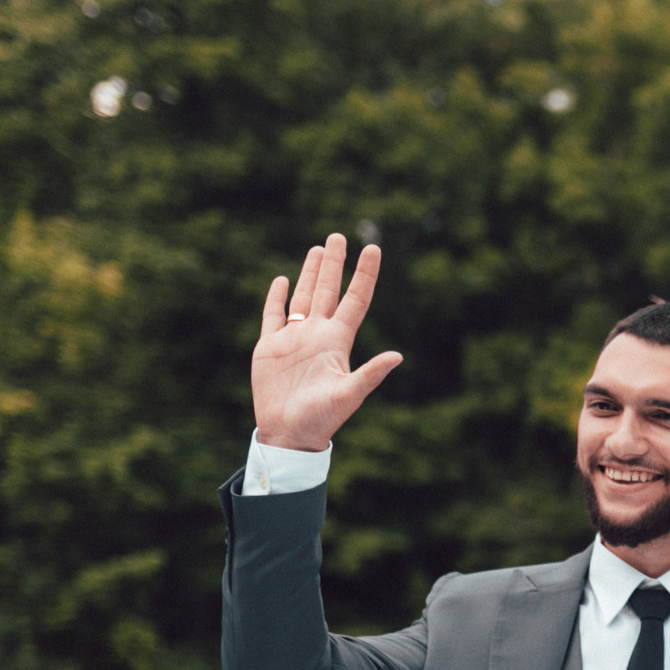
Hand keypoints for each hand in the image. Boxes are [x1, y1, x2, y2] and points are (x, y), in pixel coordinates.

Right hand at [252, 234, 401, 451]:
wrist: (290, 433)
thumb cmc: (322, 418)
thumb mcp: (349, 395)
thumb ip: (371, 374)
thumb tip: (398, 356)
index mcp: (338, 341)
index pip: (355, 299)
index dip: (364, 274)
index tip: (374, 248)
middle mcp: (318, 334)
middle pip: (328, 290)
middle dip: (334, 264)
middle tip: (340, 235)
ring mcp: (294, 338)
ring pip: (303, 296)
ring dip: (310, 273)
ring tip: (319, 249)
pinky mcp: (270, 346)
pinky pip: (274, 315)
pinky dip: (278, 297)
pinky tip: (283, 280)